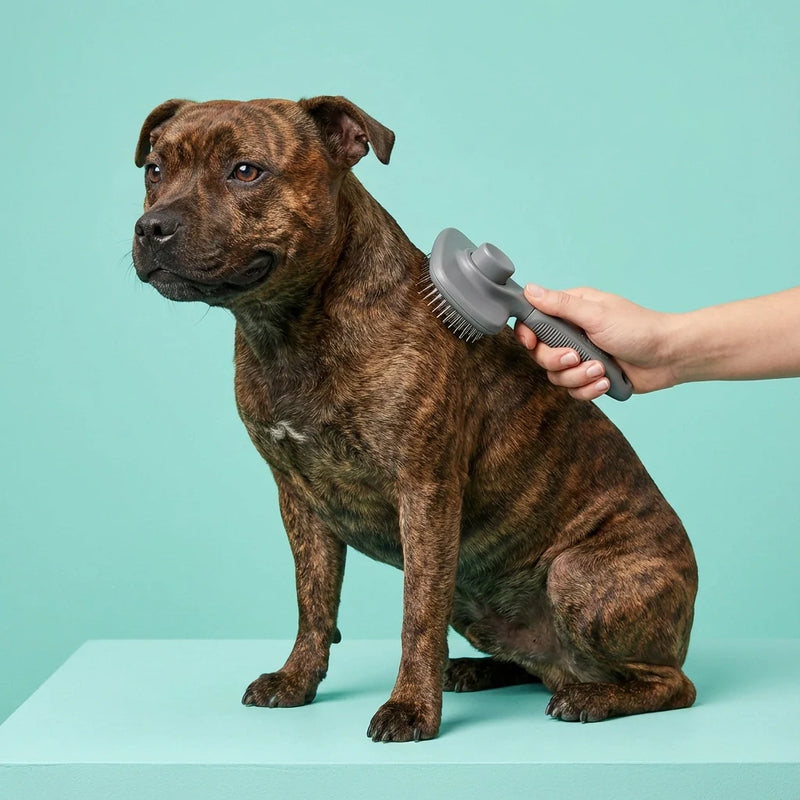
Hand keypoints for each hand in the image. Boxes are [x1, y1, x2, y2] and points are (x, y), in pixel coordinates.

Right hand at [514, 285, 677, 399]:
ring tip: (601, 369)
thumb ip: (560, 305)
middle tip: (577, 356)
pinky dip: (589, 389)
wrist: (669, 356)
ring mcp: (581, 357)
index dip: (527, 335)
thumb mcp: (596, 314)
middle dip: (557, 360)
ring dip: (578, 377)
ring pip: (556, 376)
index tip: (531, 343)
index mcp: (571, 312)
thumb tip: (529, 290)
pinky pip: (574, 391)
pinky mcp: (591, 377)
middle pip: (540, 354)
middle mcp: (572, 334)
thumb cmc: (638, 328)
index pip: (533, 322)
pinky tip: (607, 381)